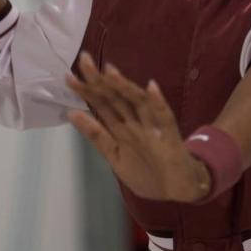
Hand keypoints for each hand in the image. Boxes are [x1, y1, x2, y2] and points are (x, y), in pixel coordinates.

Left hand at [65, 53, 210, 202]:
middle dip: (99, 80)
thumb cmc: (149, 172)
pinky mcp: (170, 137)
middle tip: (84, 59)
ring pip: (138, 102)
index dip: (86, 91)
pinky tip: (151, 88)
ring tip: (110, 71)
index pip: (102, 104)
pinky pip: (164, 117)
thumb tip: (71, 112)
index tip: (68, 77)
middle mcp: (136, 122)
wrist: (182, 190)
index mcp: (122, 127)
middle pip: (116, 98)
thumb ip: (96, 136)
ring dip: (125, 86)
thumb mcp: (116, 156)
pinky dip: (158, 102)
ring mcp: (153, 127)